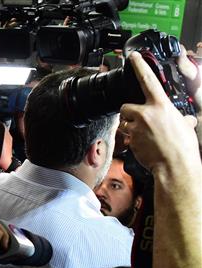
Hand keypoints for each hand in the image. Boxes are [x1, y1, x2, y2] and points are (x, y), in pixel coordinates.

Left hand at [119, 52, 199, 173]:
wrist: (175, 166)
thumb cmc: (183, 147)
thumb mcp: (186, 127)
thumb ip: (182, 119)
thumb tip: (186, 120)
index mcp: (162, 106)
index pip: (148, 80)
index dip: (139, 66)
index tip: (132, 56)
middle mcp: (146, 113)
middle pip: (126, 106)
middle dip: (130, 113)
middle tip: (141, 122)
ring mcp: (136, 127)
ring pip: (124, 122)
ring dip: (131, 127)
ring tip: (145, 136)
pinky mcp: (130, 139)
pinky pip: (126, 136)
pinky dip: (133, 139)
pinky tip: (144, 145)